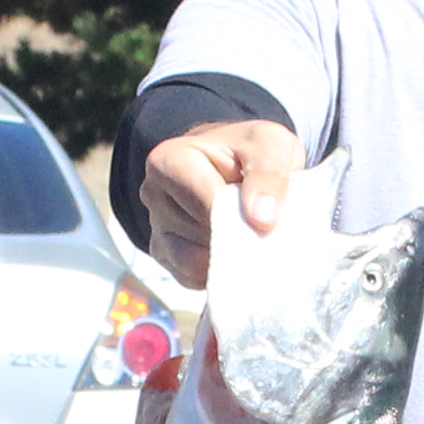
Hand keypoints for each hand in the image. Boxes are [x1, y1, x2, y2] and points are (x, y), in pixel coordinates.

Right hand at [138, 118, 301, 286]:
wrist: (237, 162)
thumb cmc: (250, 151)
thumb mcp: (270, 145)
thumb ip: (270, 175)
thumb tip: (262, 220)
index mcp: (168, 161)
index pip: (205, 205)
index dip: (241, 216)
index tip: (268, 215)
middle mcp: (153, 195)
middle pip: (201, 235)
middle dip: (237, 235)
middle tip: (263, 223)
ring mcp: (157, 228)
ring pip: (195, 263)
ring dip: (230, 255)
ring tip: (247, 231)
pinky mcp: (166, 256)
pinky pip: (193, 277)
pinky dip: (220, 270)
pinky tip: (233, 245)